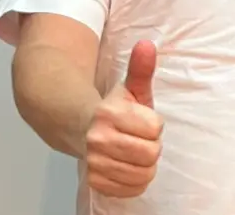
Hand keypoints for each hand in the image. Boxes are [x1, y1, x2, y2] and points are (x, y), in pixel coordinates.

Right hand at [84, 40, 163, 197]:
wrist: (79, 127)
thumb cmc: (114, 108)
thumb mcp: (130, 87)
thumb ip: (141, 68)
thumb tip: (147, 44)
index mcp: (108, 113)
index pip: (155, 128)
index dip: (154, 124)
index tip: (141, 120)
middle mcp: (96, 139)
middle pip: (151, 153)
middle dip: (151, 145)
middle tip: (138, 137)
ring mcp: (94, 162)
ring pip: (144, 173)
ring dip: (144, 163)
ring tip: (132, 151)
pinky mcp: (95, 182)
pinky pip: (133, 189)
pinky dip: (135, 180)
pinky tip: (126, 165)